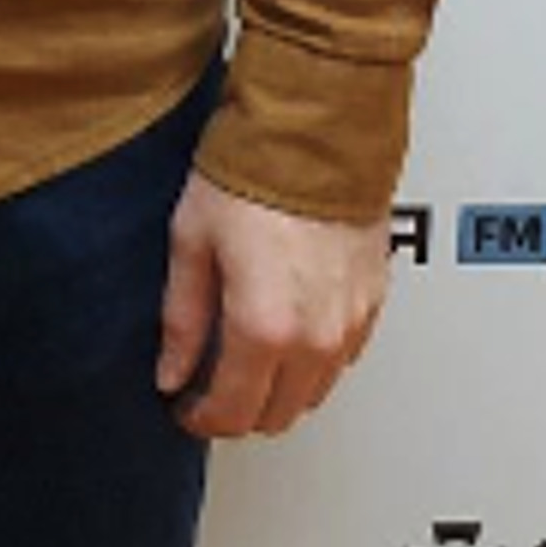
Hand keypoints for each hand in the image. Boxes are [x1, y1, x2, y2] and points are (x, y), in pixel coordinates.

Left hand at [154, 169, 387, 439]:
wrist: (318, 128)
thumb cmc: (254, 171)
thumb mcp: (192, 240)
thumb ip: (182, 318)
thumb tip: (172, 370)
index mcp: (265, 329)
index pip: (233, 413)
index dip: (201, 418)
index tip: (185, 405)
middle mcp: (316, 338)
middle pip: (277, 415)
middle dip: (239, 408)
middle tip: (210, 383)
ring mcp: (351, 323)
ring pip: (314, 392)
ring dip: (279, 388)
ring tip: (246, 353)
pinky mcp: (373, 301)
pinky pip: (343, 358)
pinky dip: (313, 358)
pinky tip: (289, 328)